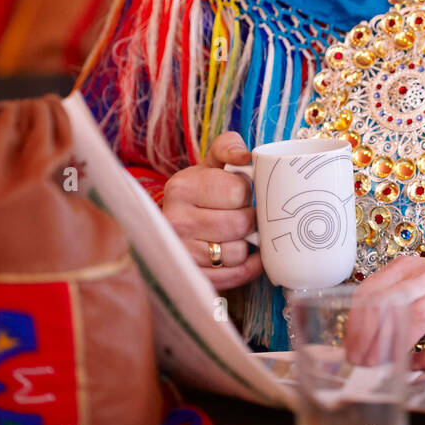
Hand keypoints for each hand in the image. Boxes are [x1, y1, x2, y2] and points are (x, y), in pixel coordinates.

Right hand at [162, 132, 262, 289]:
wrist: (175, 227)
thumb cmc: (201, 193)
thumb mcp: (210, 164)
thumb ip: (228, 147)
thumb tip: (245, 156)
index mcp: (181, 187)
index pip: (238, 190)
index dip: (246, 192)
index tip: (237, 193)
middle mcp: (175, 221)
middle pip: (241, 223)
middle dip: (249, 218)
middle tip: (242, 214)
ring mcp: (182, 253)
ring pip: (238, 252)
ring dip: (246, 243)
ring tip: (236, 234)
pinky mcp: (193, 277)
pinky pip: (235, 275)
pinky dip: (248, 266)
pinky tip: (246, 255)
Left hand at [344, 254, 424, 370]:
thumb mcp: (417, 285)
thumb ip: (392, 302)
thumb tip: (362, 339)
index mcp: (408, 267)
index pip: (371, 290)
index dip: (357, 322)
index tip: (350, 345)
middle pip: (389, 303)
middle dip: (371, 337)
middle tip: (362, 361)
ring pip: (415, 315)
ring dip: (395, 345)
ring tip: (382, 364)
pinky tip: (418, 365)